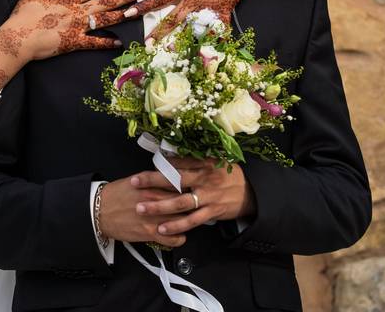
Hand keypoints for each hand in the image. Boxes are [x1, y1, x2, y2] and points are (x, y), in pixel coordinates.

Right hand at [0, 0, 140, 90]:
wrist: (18, 38)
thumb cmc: (23, 16)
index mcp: (67, 0)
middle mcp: (76, 13)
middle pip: (104, 3)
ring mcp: (77, 28)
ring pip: (104, 21)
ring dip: (122, 15)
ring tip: (137, 11)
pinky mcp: (74, 43)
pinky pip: (95, 43)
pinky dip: (108, 43)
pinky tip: (121, 41)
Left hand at [94, 0, 281, 42]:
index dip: (143, 6)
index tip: (128, 14)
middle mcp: (193, 0)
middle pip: (173, 19)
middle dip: (159, 32)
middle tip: (147, 44)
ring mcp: (208, 8)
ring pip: (193, 27)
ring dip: (184, 40)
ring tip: (172, 53)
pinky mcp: (223, 11)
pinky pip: (219, 28)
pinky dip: (217, 40)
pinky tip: (211, 52)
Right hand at [98, 176, 185, 247]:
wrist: (99, 212)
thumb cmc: (115, 195)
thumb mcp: (135, 180)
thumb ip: (154, 180)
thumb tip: (168, 177)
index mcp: (153, 186)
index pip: (181, 185)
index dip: (189, 188)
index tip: (192, 190)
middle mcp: (156, 201)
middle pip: (185, 202)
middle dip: (191, 205)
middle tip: (193, 206)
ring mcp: (155, 218)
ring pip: (184, 221)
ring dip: (188, 222)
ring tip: (187, 221)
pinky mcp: (150, 234)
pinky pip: (175, 239)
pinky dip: (179, 238)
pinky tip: (177, 235)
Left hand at [129, 159, 256, 237]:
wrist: (250, 192)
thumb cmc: (226, 175)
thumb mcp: (212, 162)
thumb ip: (191, 161)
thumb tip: (167, 157)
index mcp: (203, 164)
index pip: (177, 163)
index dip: (158, 166)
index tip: (141, 168)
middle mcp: (204, 179)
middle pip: (175, 180)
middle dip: (153, 181)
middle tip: (134, 182)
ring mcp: (208, 197)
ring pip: (180, 202)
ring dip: (159, 206)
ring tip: (141, 208)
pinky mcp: (212, 212)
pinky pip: (191, 221)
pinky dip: (176, 225)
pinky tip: (161, 228)